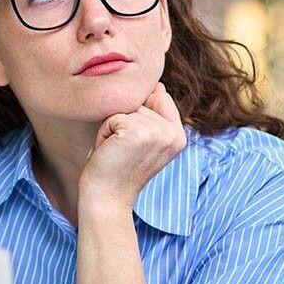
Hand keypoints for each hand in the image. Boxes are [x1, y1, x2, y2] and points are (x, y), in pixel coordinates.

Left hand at [79, 82, 186, 209]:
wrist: (107, 199)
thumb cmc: (119, 168)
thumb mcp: (144, 140)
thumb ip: (154, 114)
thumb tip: (158, 85)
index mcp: (180, 135)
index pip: (159, 96)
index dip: (138, 116)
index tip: (134, 146)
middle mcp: (174, 133)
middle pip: (140, 101)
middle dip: (123, 122)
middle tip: (123, 151)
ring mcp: (157, 133)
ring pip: (125, 108)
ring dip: (112, 128)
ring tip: (116, 152)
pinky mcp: (136, 133)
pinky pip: (112, 116)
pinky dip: (104, 133)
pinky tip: (110, 153)